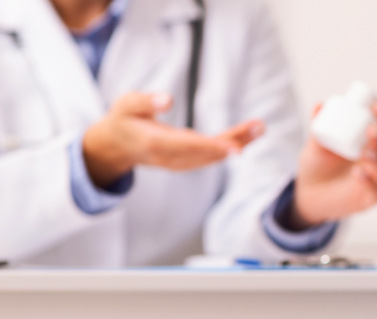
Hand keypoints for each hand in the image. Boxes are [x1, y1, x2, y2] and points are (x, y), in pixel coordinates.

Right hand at [82, 92, 263, 186]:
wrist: (117, 146)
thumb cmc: (123, 119)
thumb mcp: (126, 105)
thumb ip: (145, 102)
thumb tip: (168, 99)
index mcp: (154, 143)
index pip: (187, 147)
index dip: (211, 147)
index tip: (235, 148)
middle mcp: (170, 157)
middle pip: (206, 152)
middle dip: (234, 142)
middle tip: (258, 127)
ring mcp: (179, 163)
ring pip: (212, 156)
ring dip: (238, 143)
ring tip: (259, 128)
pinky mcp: (186, 162)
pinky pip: (211, 156)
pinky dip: (230, 146)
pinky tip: (247, 137)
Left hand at [288, 102, 376, 228]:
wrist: (308, 191)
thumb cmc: (318, 163)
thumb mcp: (316, 142)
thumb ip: (318, 125)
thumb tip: (319, 105)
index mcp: (372, 142)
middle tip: (372, 132)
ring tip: (366, 154)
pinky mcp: (370, 198)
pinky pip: (376, 192)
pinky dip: (369, 182)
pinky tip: (357, 173)